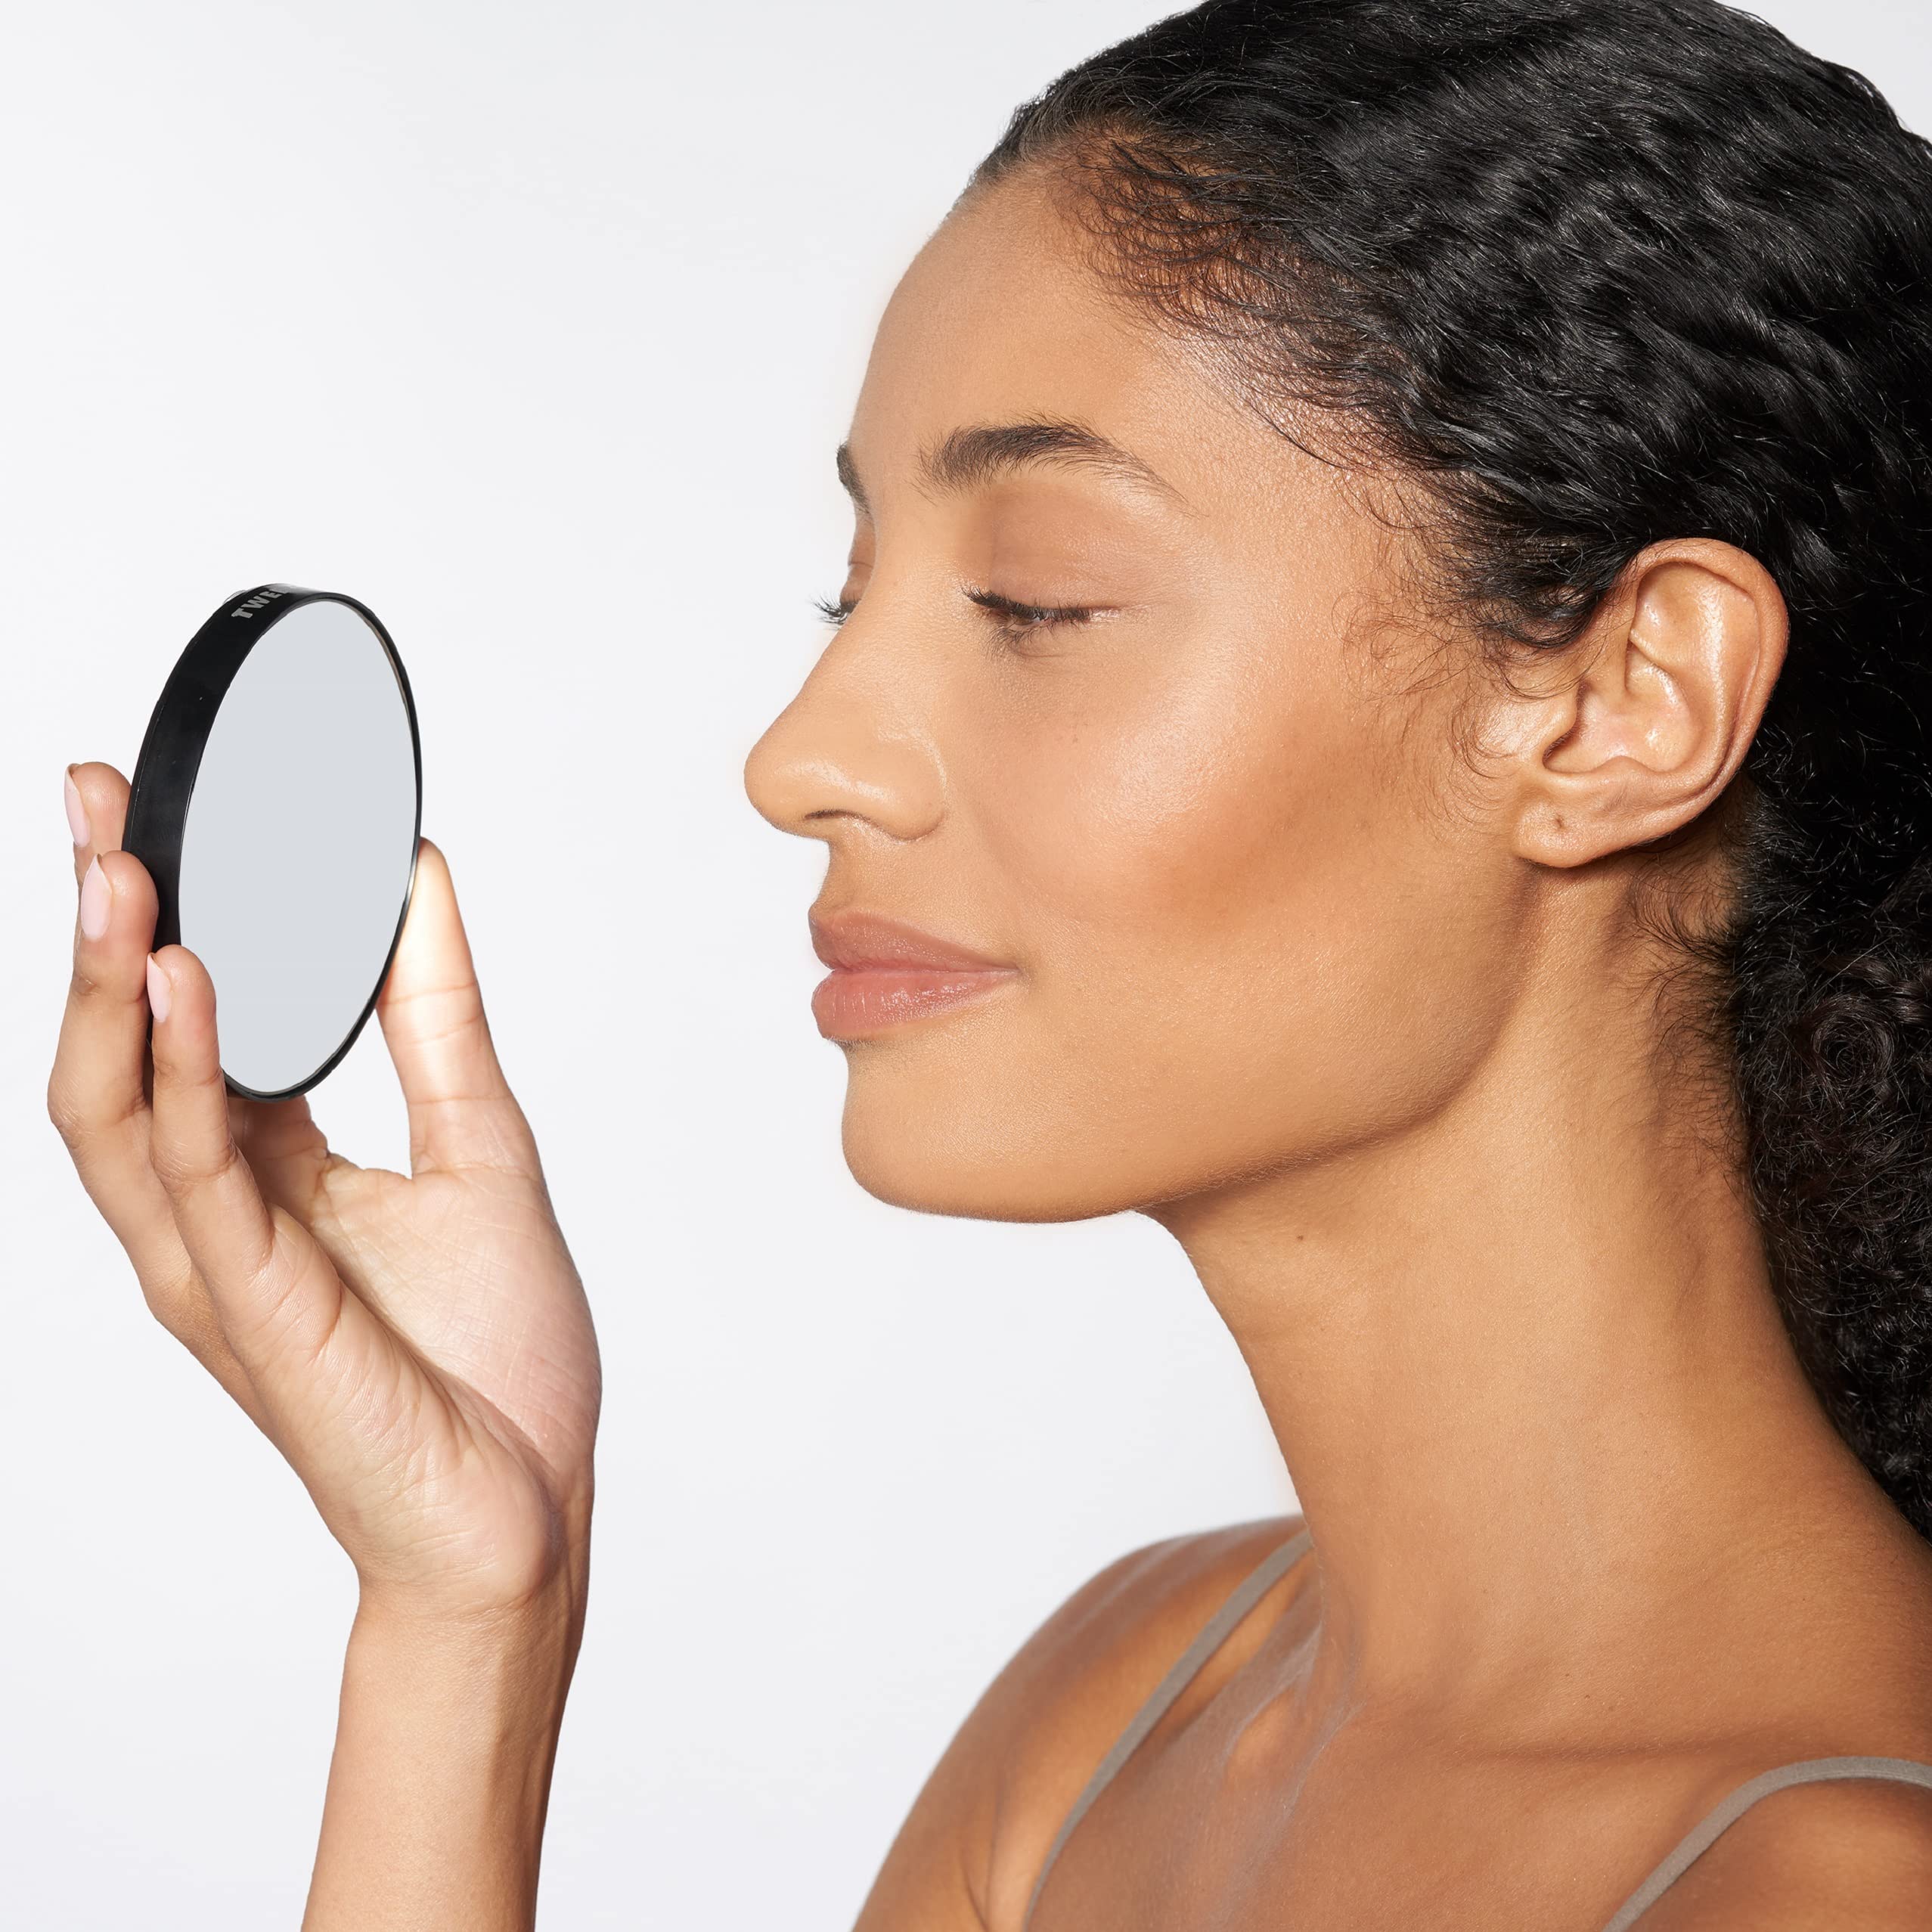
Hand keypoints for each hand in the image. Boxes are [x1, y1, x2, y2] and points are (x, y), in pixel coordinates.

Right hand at [49, 762, 599, 1624]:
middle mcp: (218, 1213)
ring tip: (123, 863)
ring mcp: (220, 1263)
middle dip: (103, 924)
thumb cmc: (494, 1360)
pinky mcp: (252, 1308)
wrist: (526, 1510)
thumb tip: (419, 880)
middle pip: (120, 1046)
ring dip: (112, 982)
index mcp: (270, 1173)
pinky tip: (188, 979)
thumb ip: (436, 1017)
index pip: (186, 1021)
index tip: (153, 807)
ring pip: (119, 1105)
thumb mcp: (478, 1143)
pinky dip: (182, 1073)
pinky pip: (196, 1175)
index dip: (163, 916)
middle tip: (97, 798)